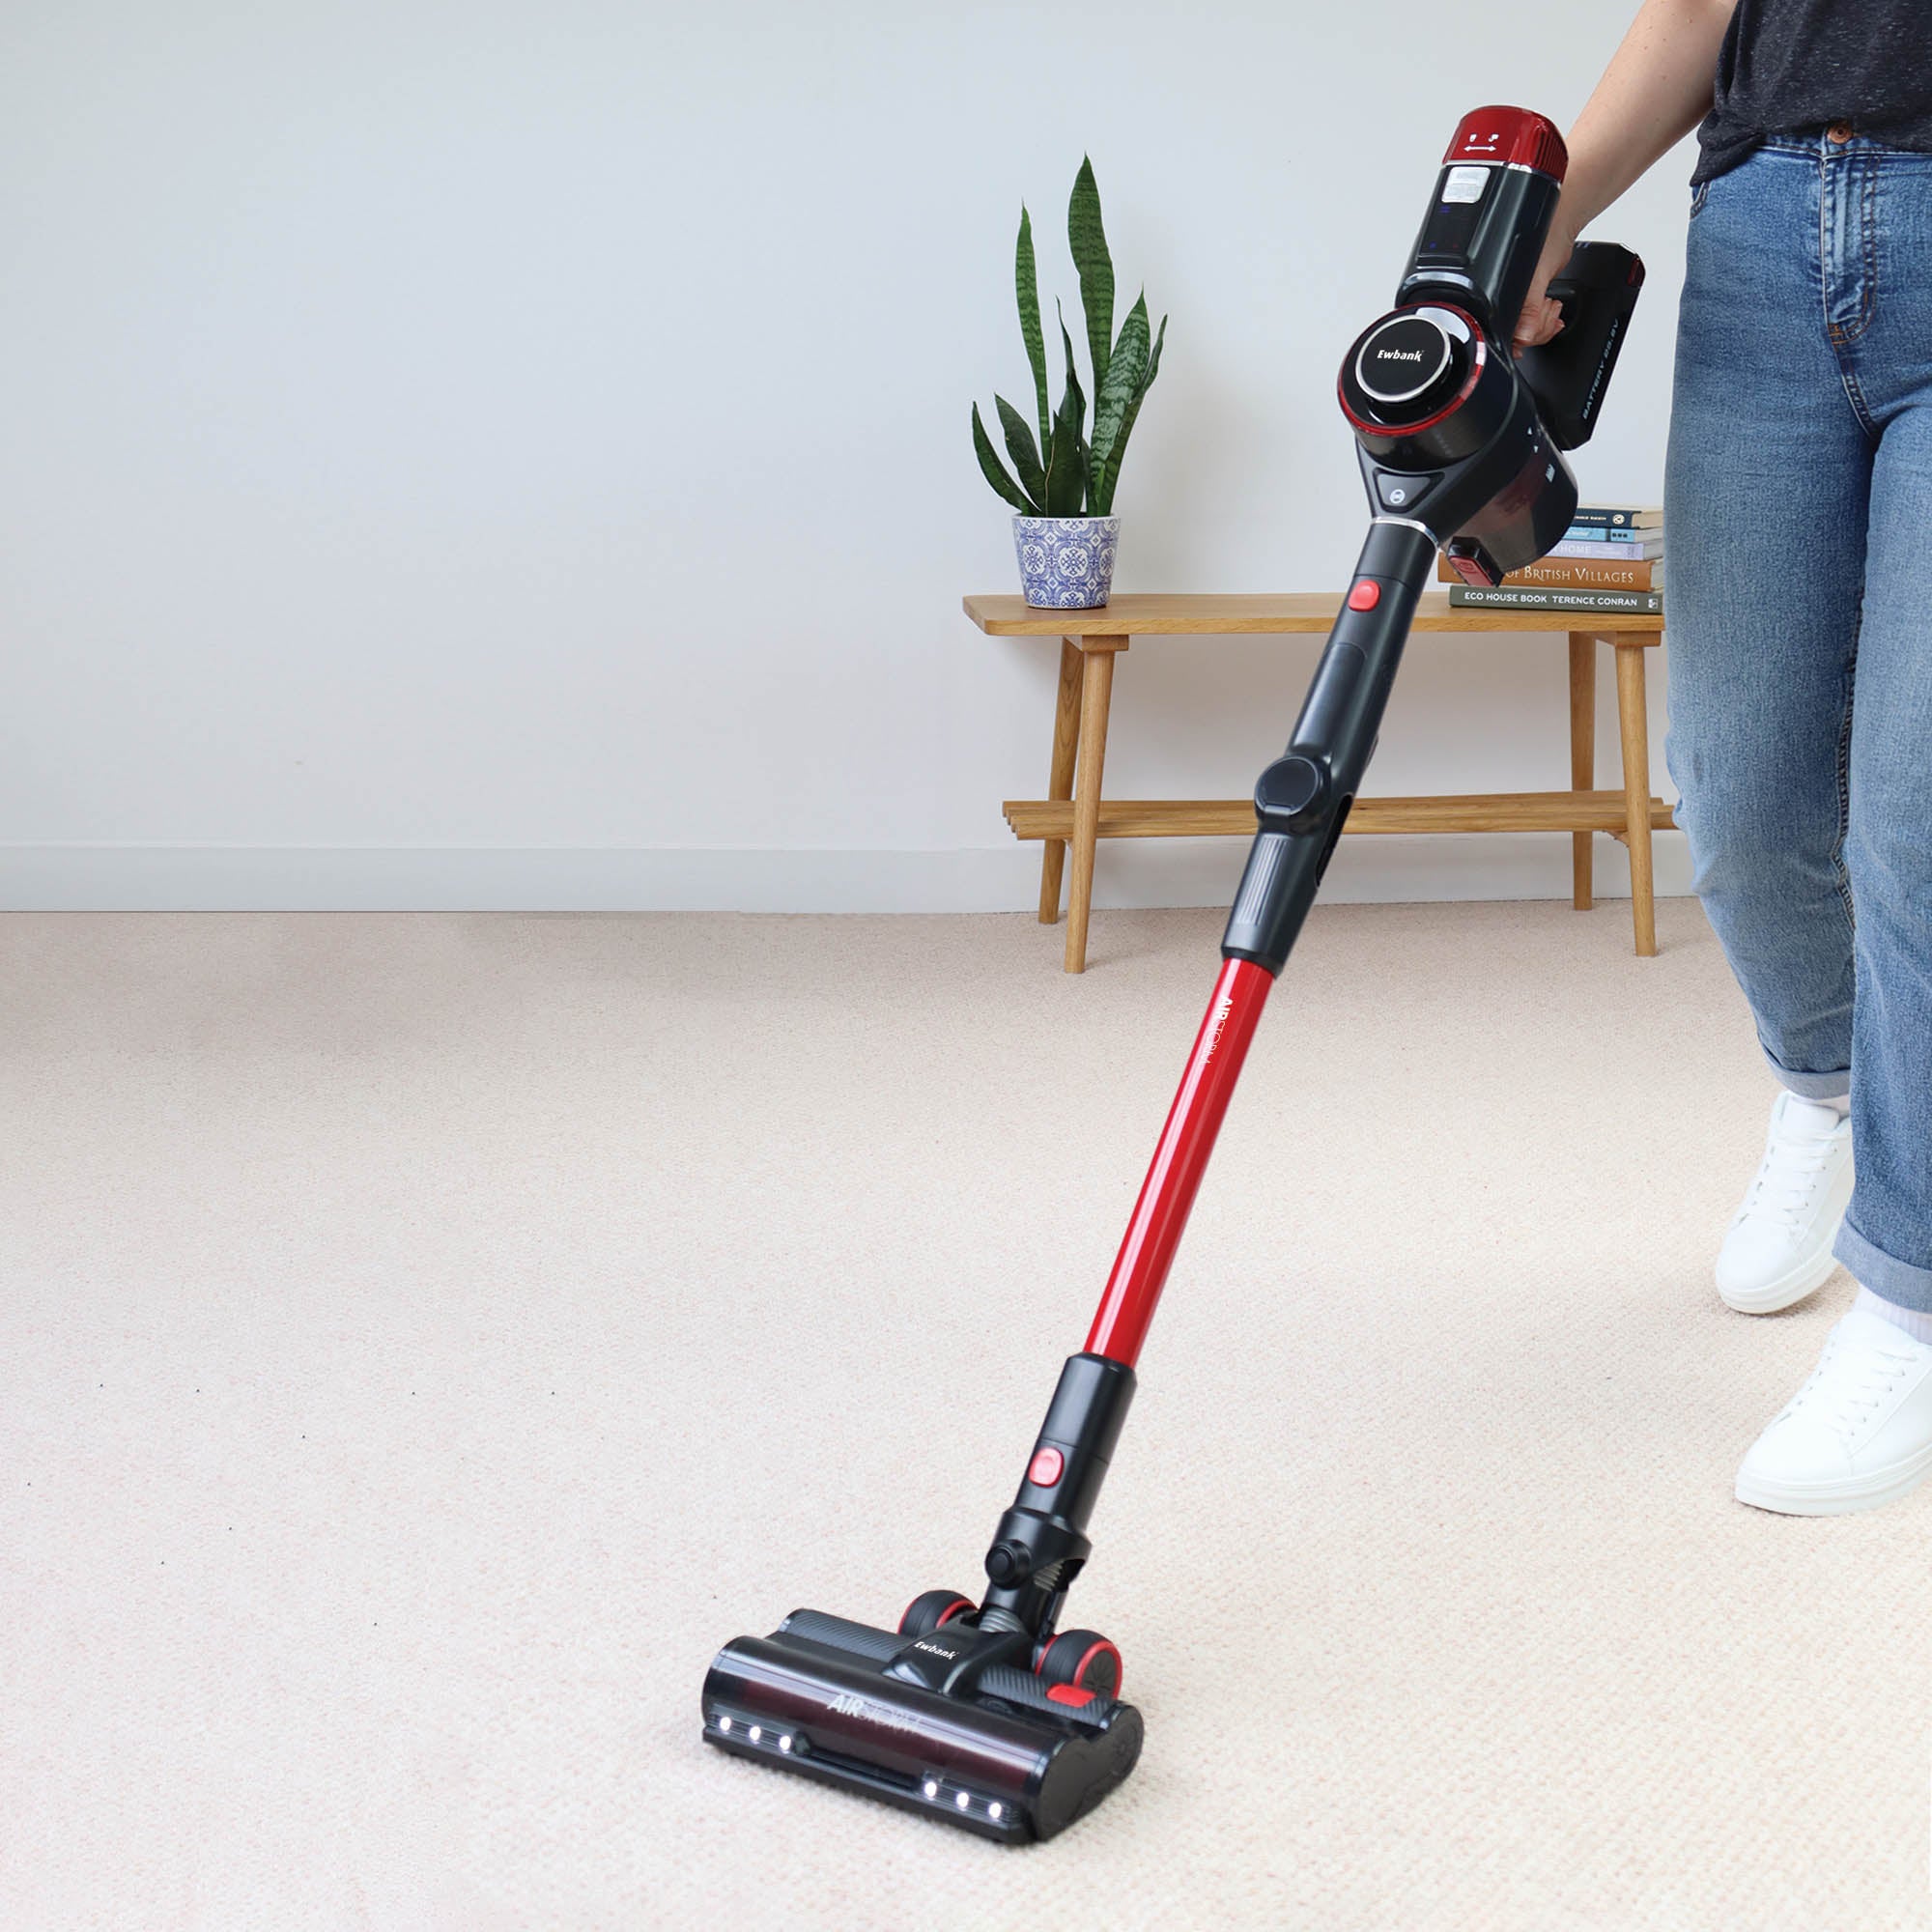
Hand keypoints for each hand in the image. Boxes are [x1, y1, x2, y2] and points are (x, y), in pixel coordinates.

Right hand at [1513, 223, 1577, 353]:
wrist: (1560, 226)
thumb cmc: (1546, 240)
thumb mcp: (1538, 277)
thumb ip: (1530, 309)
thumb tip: (1523, 336)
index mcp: (1497, 298)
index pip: (1506, 337)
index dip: (1524, 338)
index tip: (1538, 324)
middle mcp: (1502, 303)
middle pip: (1518, 340)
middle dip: (1539, 329)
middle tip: (1548, 307)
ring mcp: (1515, 305)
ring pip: (1527, 336)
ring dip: (1544, 326)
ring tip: (1551, 306)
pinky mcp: (1527, 303)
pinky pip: (1533, 326)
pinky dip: (1546, 323)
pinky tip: (1551, 310)